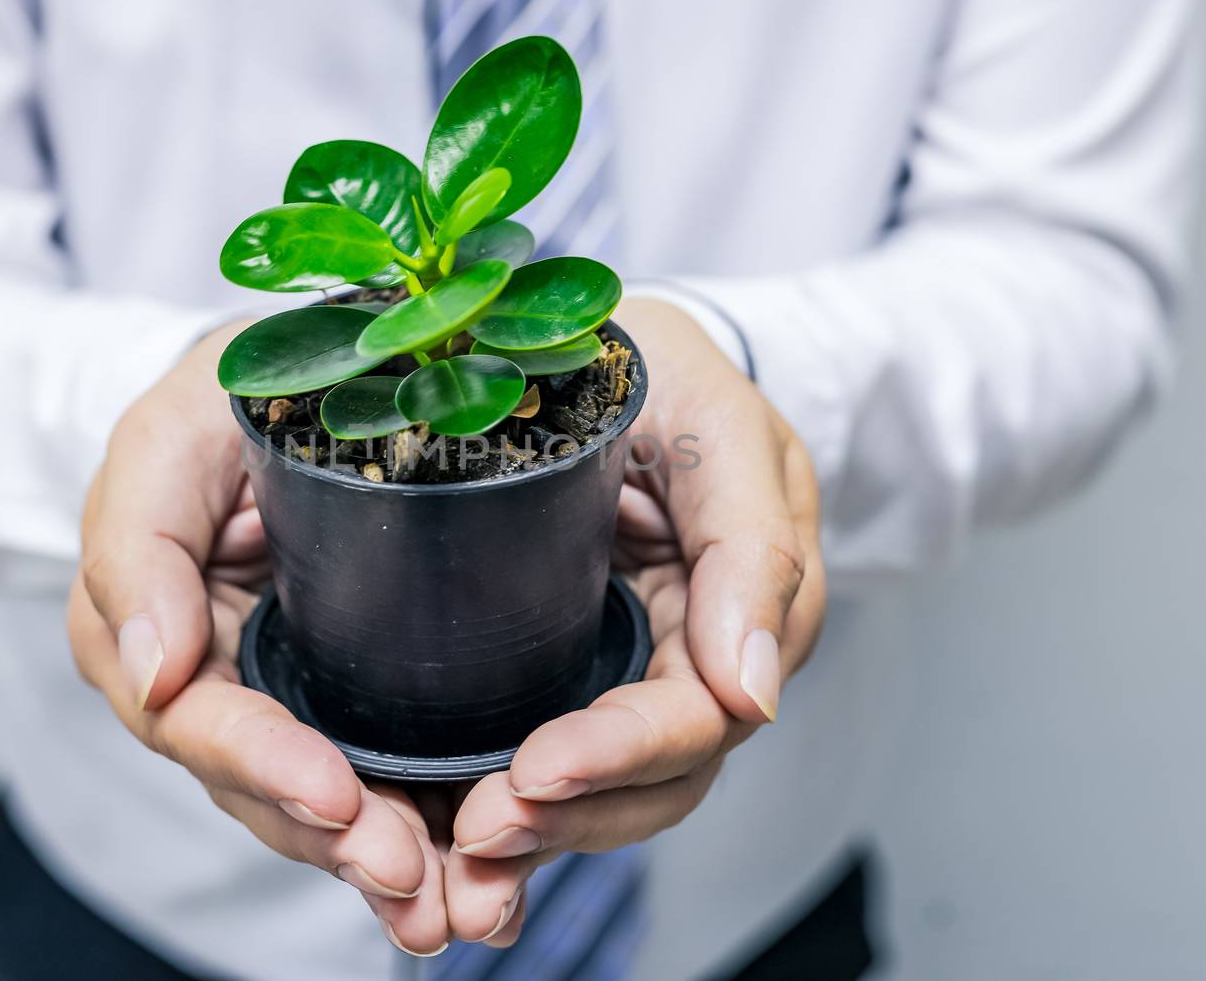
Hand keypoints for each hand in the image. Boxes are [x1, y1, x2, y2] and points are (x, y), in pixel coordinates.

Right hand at [66, 323, 451, 955]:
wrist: (292, 386)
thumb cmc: (218, 405)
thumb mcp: (163, 441)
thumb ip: (137, 545)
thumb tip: (154, 670)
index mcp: (151, 633)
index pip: (195, 721)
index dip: (264, 766)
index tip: (336, 798)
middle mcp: (214, 684)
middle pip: (267, 789)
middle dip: (340, 842)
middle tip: (413, 877)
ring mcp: (285, 696)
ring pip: (326, 804)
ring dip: (385, 862)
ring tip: (458, 905)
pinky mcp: (351, 697)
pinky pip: (382, 775)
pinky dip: (425, 827)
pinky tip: (478, 874)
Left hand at [441, 298, 825, 941]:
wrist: (616, 354)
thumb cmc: (673, 374)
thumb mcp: (720, 428)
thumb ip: (750, 547)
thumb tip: (753, 694)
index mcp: (750, 608)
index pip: (697, 716)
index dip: (622, 754)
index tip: (537, 769)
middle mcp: (698, 657)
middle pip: (652, 777)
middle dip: (571, 814)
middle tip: (479, 833)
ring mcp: (636, 666)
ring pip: (607, 789)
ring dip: (539, 830)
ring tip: (459, 851)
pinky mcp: (575, 667)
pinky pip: (555, 755)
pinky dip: (515, 802)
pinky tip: (452, 831)